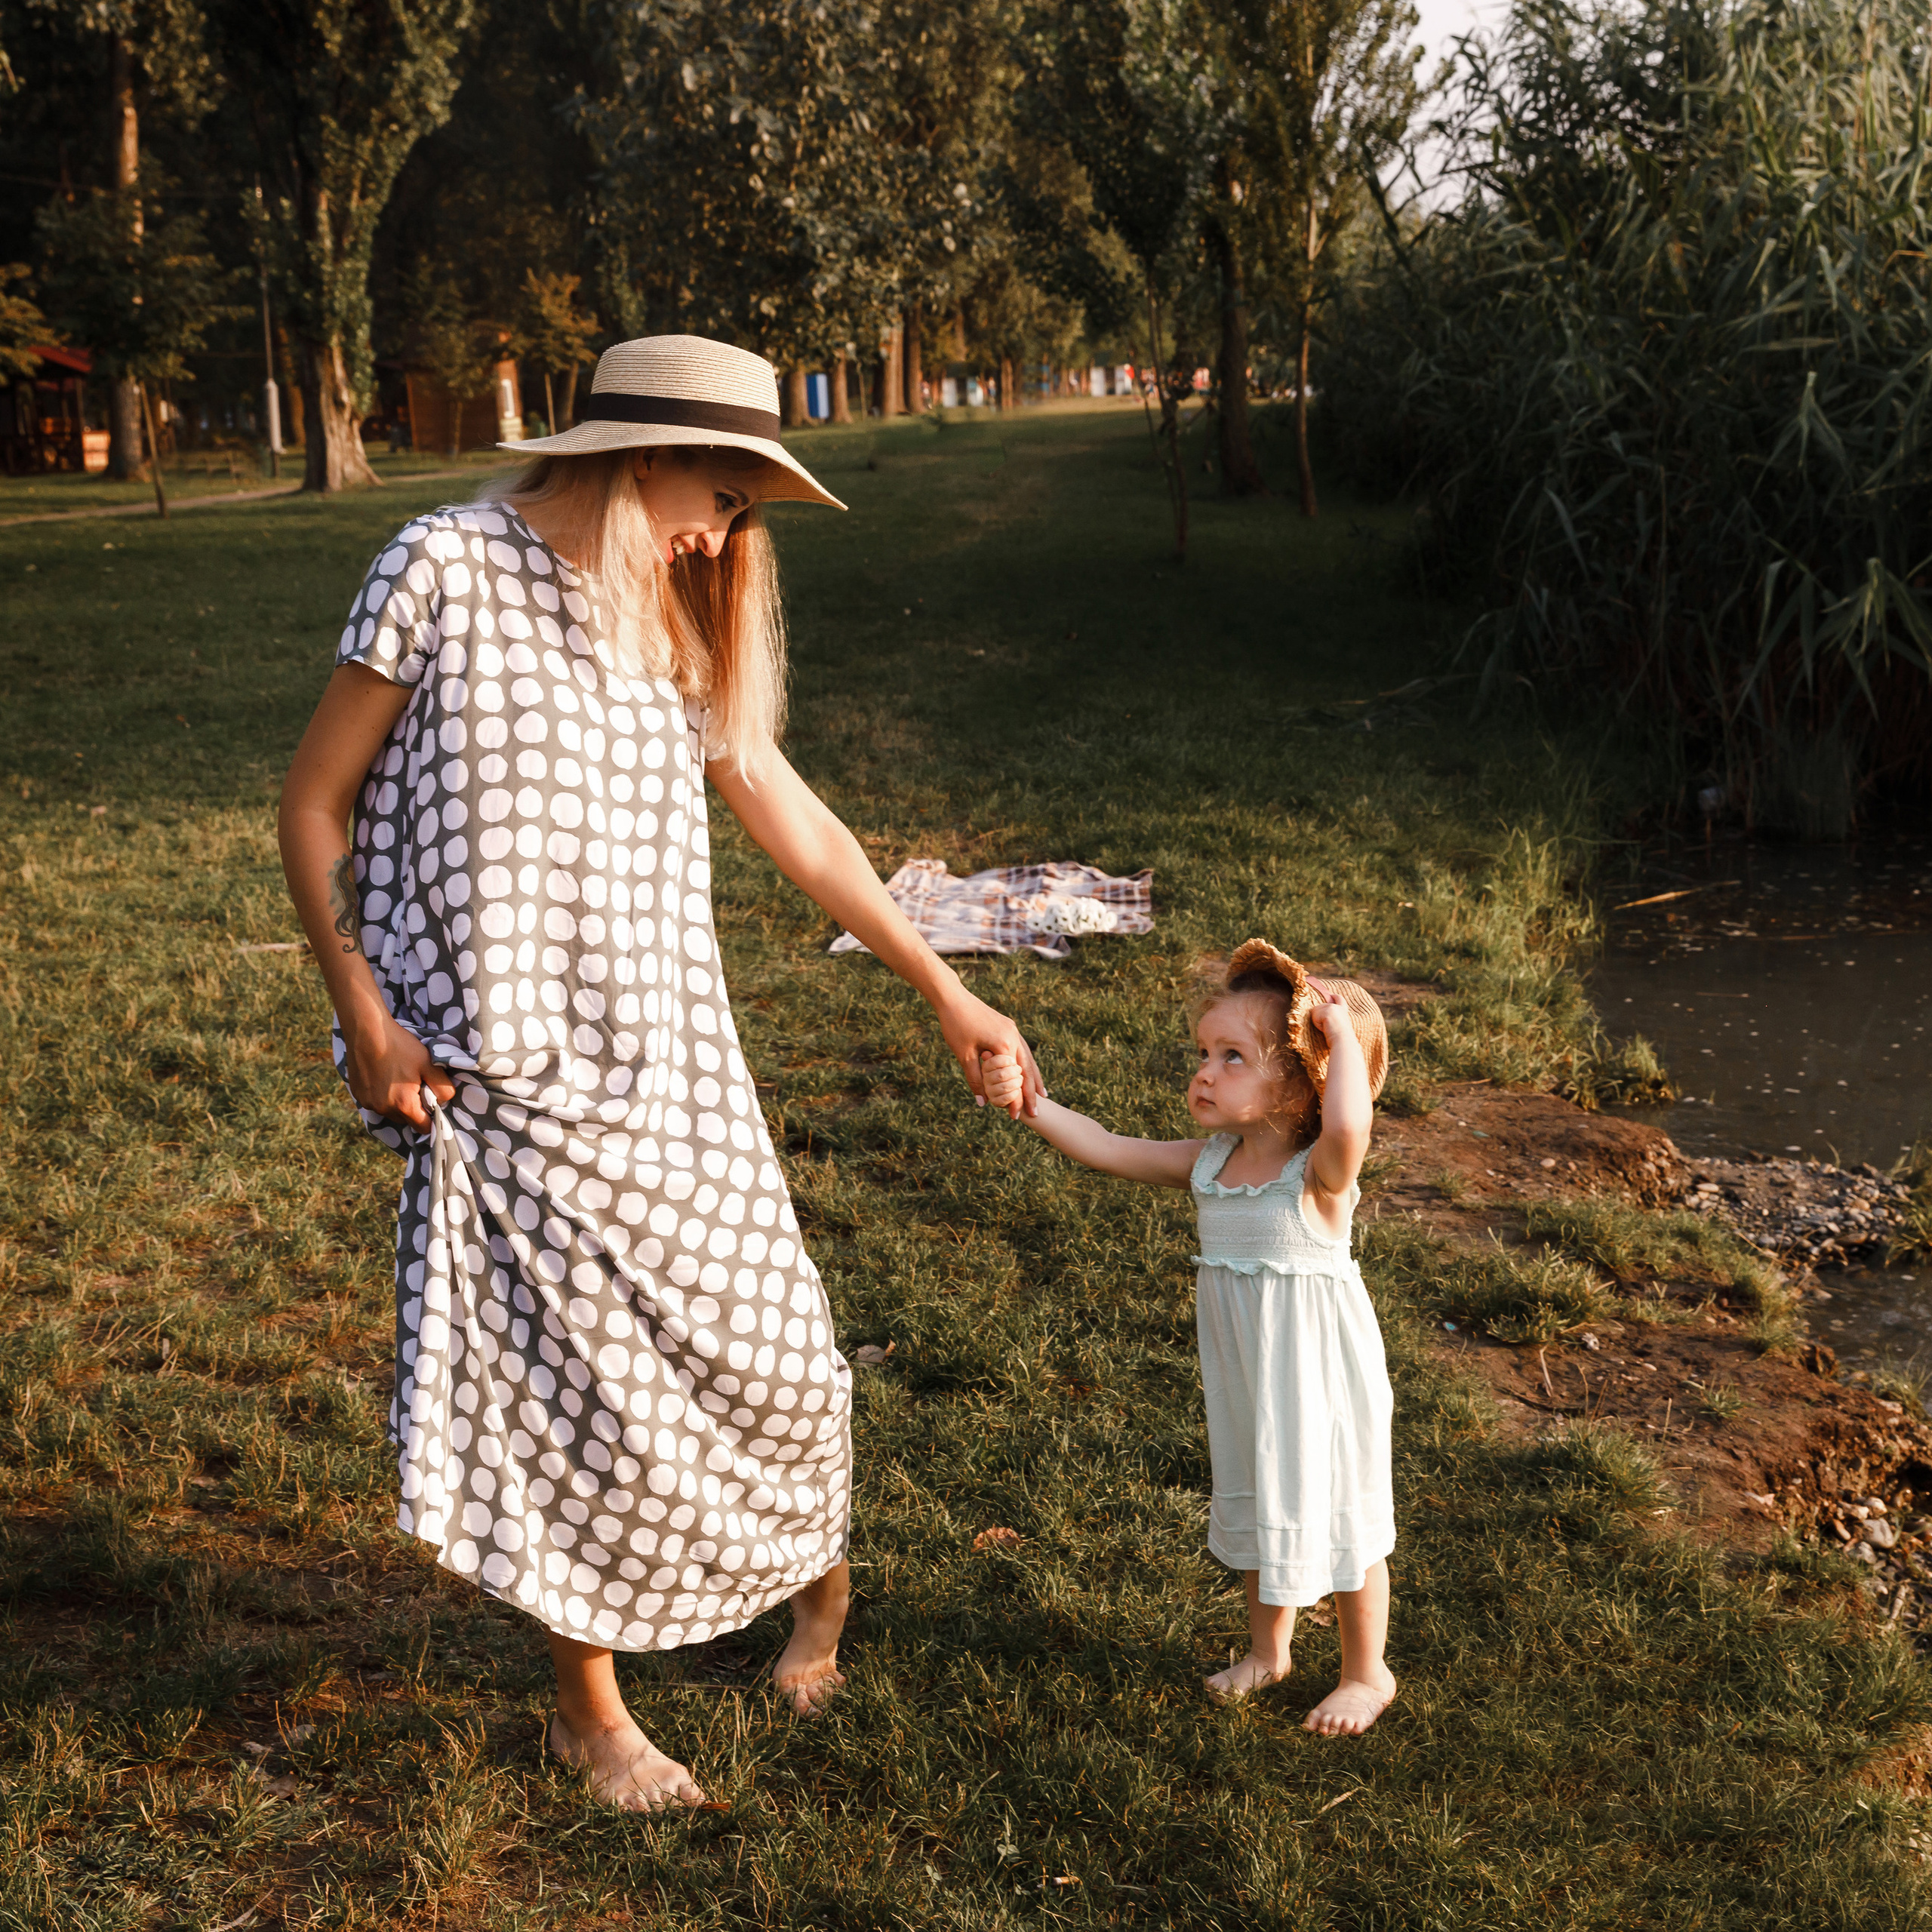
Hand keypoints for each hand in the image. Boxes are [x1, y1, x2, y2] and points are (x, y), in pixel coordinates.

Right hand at [342, 1010, 454, 1129]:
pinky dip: (383, 1095)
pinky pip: (376, 1102)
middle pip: (406, 1119)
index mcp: (403, 1105)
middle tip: (417, 1085)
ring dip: (397, 1102)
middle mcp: (383, 1109)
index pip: (423, 1127)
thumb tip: (445, 1101)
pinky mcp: (358, 1094)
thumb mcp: (429, 1064)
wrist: (367, 1031)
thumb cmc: (400, 1046)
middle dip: (414, 1108)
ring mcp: (367, 1102)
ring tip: (400, 1079)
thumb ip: (443, 1087)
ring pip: (390, 1111)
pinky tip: (385, 1076)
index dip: (432, 1118)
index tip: (433, 1102)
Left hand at [935, 990, 1043, 1118]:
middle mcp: (1013, 1037)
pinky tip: (1028, 1071)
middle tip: (1035, 1112)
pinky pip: (1022, 1049)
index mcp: (1004, 1044)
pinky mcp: (1008, 1026)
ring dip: (1034, 1078)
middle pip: (1027, 1070)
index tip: (1016, 1117)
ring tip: (1041, 1095)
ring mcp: (1013, 1030)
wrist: (953, 998)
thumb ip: (975, 1079)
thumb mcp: (964, 1055)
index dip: (1015, 1099)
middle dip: (1031, 1092)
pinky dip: (1027, 1063)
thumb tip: (982, 1103)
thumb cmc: (956, 1026)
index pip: (1014, 1078)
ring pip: (1028, 1059)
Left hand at [1307, 989, 1354, 1046]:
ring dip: (1318, 1022)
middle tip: (1327, 1028)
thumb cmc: (1342, 1039)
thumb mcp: (1339, 1027)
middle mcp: (1338, 1007)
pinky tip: (1325, 1029)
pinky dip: (1317, 1024)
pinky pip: (1314, 1016)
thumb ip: (1334, 1019)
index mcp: (1343, 1011)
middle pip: (1320, 1006)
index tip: (1332, 995)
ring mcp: (1332, 1007)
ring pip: (1316, 1011)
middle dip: (1319, 1017)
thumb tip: (1325, 1018)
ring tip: (1327, 1029)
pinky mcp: (1327, 1011)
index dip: (1335, 997)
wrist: (1344, 1041)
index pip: (1339, 999)